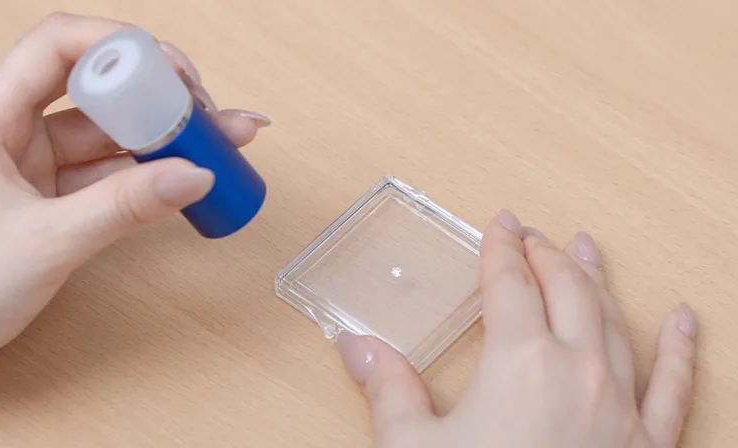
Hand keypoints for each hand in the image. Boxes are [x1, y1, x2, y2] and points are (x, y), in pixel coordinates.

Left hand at [0, 12, 269, 406]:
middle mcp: (8, 129)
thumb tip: (196, 175)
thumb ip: (125, 206)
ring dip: (161, 137)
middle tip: (212, 115)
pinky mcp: (45, 197)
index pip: (57, 46)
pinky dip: (145, 175)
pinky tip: (184, 176)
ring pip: (106, 134)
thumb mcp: (46, 243)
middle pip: (93, 87)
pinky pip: (105, 173)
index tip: (176, 72)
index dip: (121, 45)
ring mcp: (29, 165)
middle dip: (157, 95)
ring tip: (220, 143)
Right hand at [337, 210, 696, 446]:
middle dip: (546, 255)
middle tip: (532, 236)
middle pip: (566, 290)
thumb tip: (356, 347)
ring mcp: (620, 407)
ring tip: (586, 251)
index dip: (500, 250)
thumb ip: (387, 390)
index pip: (509, 286)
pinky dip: (681, 350)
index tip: (499, 226)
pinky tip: (685, 321)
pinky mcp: (646, 445)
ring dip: (597, 281)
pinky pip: (673, 387)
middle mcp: (578, 372)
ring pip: (613, 321)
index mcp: (520, 363)